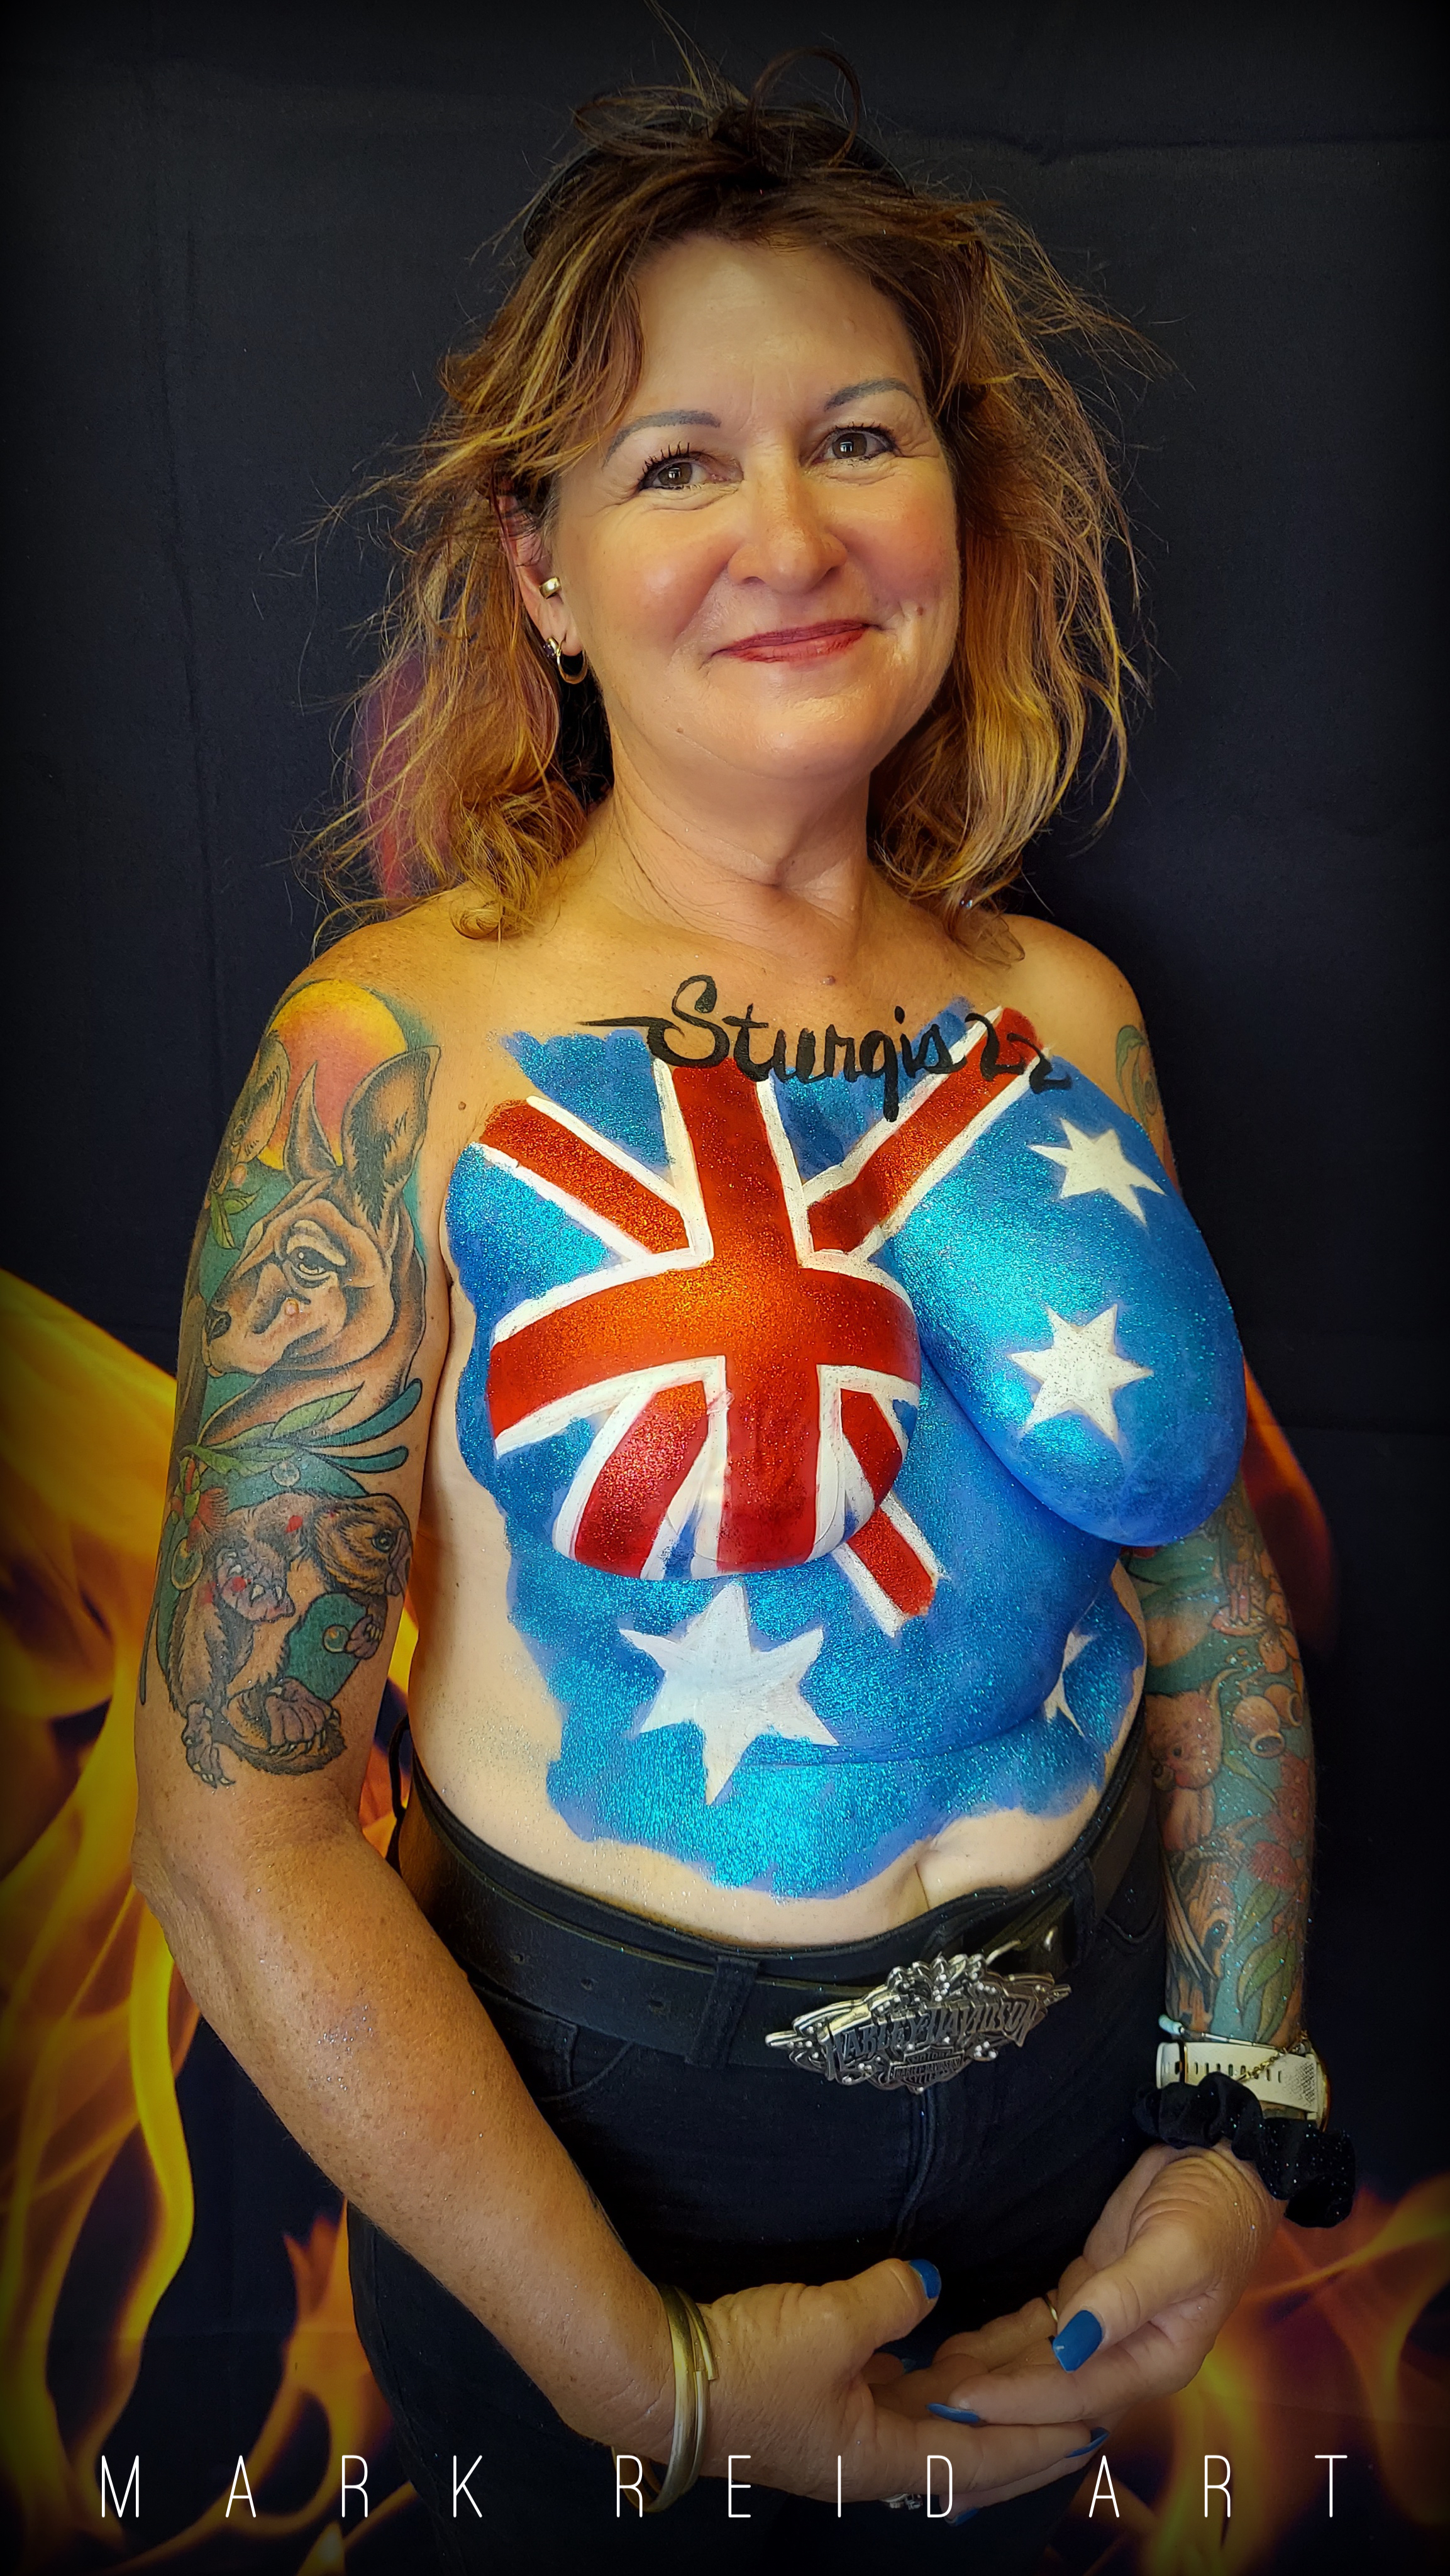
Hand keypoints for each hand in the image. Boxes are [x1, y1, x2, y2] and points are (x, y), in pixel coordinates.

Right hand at [615, 2261, 1101, 2511]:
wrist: (661, 2383)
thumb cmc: (745, 2365)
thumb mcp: (829, 2324)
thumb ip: (892, 2299)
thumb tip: (929, 2283)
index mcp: (883, 2456)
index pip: (984, 2459)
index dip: (1040, 2443)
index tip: (1093, 2429)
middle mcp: (872, 2457)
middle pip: (969, 2456)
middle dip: (1029, 2440)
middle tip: (1085, 2419)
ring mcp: (845, 2434)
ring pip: (935, 2427)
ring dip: (985, 2410)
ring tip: (1033, 2386)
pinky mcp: (820, 2405)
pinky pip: (898, 2401)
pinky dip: (938, 2386)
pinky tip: (952, 2362)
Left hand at [918, 2142, 1282, 2440]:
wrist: (1218, 2163)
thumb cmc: (1211, 2210)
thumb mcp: (1177, 2251)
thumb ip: (1124, 2298)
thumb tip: (1071, 2346)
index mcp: (1156, 2361)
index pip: (1076, 2394)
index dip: (1019, 2401)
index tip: (963, 2403)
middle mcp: (1127, 2357)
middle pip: (1052, 2401)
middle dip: (996, 2417)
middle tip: (929, 2425)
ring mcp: (1102, 2329)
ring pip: (1038, 2370)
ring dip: (989, 2384)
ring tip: (928, 2399)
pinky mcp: (1084, 2296)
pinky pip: (1034, 2334)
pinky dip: (996, 2346)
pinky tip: (955, 2354)